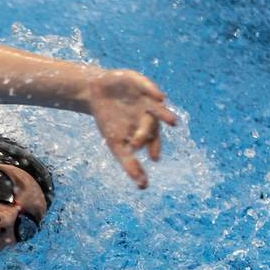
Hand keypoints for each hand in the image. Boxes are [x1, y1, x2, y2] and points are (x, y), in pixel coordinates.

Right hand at [88, 69, 176, 188]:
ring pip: (156, 107)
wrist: (96, 93)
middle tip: (139, 144)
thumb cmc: (109, 120)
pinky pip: (147, 86)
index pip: (152, 140)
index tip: (153, 160)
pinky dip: (152, 91)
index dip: (153, 148)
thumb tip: (143, 187)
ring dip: (165, 114)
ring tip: (173, 122)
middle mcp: (148, 113)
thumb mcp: (116, 144)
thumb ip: (129, 164)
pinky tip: (159, 97)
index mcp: (145, 128)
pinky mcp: (137, 81)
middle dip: (148, 134)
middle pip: (151, 125)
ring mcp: (144, 98)